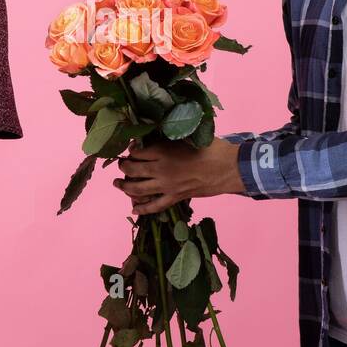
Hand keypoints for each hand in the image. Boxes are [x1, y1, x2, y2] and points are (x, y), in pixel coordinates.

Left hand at [113, 136, 244, 215]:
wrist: (229, 168)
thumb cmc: (212, 148)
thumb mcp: (189, 136)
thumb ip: (170, 138)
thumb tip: (156, 137)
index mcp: (164, 151)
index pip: (138, 151)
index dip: (131, 150)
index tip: (129, 149)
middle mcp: (161, 169)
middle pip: (133, 169)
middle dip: (123, 167)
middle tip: (120, 165)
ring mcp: (167, 186)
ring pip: (138, 188)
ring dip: (124, 187)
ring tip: (117, 184)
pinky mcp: (175, 197)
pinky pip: (155, 206)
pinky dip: (143, 209)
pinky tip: (134, 210)